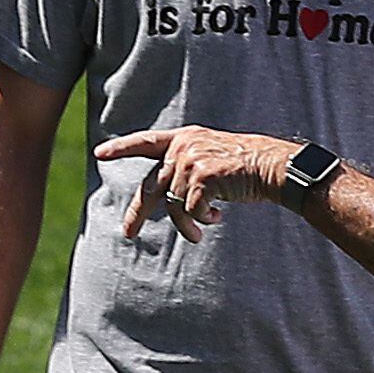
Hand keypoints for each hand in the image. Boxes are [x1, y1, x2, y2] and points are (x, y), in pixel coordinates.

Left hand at [97, 127, 297, 242]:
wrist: (274, 167)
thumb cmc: (247, 168)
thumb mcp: (211, 159)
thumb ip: (186, 169)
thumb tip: (164, 199)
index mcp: (184, 139)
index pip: (146, 142)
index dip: (122, 148)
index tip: (100, 153)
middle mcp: (184, 147)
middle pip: (150, 186)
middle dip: (138, 213)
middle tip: (127, 234)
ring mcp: (192, 160)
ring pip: (173, 205)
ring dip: (187, 224)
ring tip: (202, 230)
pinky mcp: (203, 177)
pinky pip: (190, 211)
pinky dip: (201, 220)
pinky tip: (217, 217)